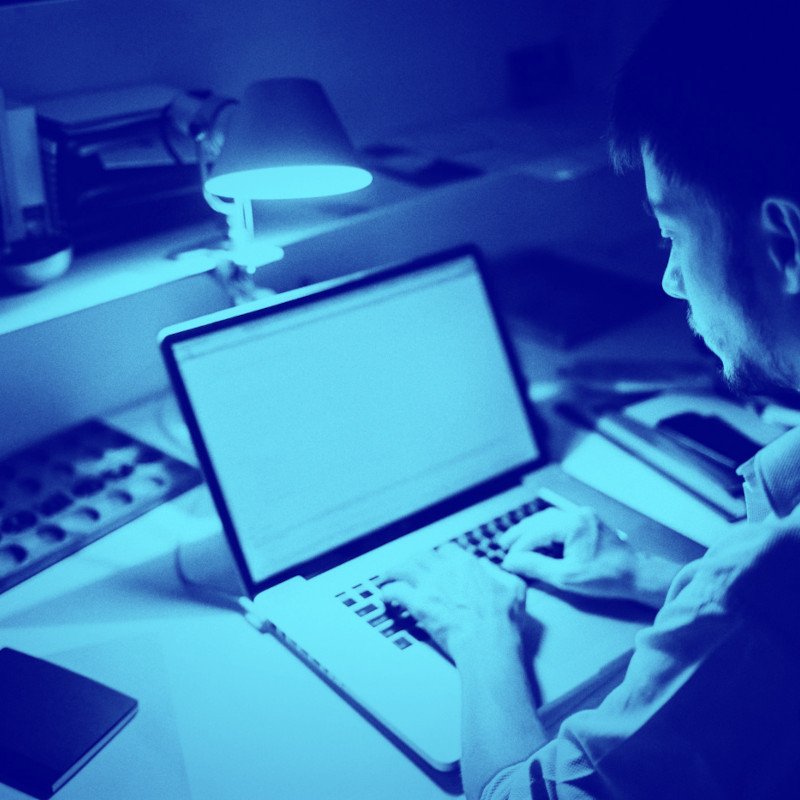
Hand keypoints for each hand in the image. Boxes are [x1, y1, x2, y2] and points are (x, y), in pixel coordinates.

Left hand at [380, 544, 527, 663]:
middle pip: (421, 556)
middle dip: (412, 560)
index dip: (439, 556)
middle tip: (406, 566)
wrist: (488, 643)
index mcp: (467, 564)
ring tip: (387, 576)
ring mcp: (430, 586)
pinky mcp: (418, 604)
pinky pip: (396, 591)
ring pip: (403, 568)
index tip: (436, 561)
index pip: (446, 550)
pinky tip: (385, 595)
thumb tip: (488, 567)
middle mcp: (445, 570)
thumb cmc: (502, 621)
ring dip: (393, 571)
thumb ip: (499, 573)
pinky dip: (388, 591)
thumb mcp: (514, 588)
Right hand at [499, 506, 641, 601]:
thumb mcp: (566, 577)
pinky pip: (560, 521)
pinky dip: (546, 529)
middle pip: (540, 520)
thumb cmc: (605, 578)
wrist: (638, 575)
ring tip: (516, 539)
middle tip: (503, 543)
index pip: (536, 533)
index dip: (519, 548)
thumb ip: (536, 567)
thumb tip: (511, 562)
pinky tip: (538, 536)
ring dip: (532, 529)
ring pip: (549, 518)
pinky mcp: (589, 521)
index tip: (507, 561)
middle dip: (521, 533)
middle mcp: (577, 514)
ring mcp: (584, 516)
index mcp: (572, 524)